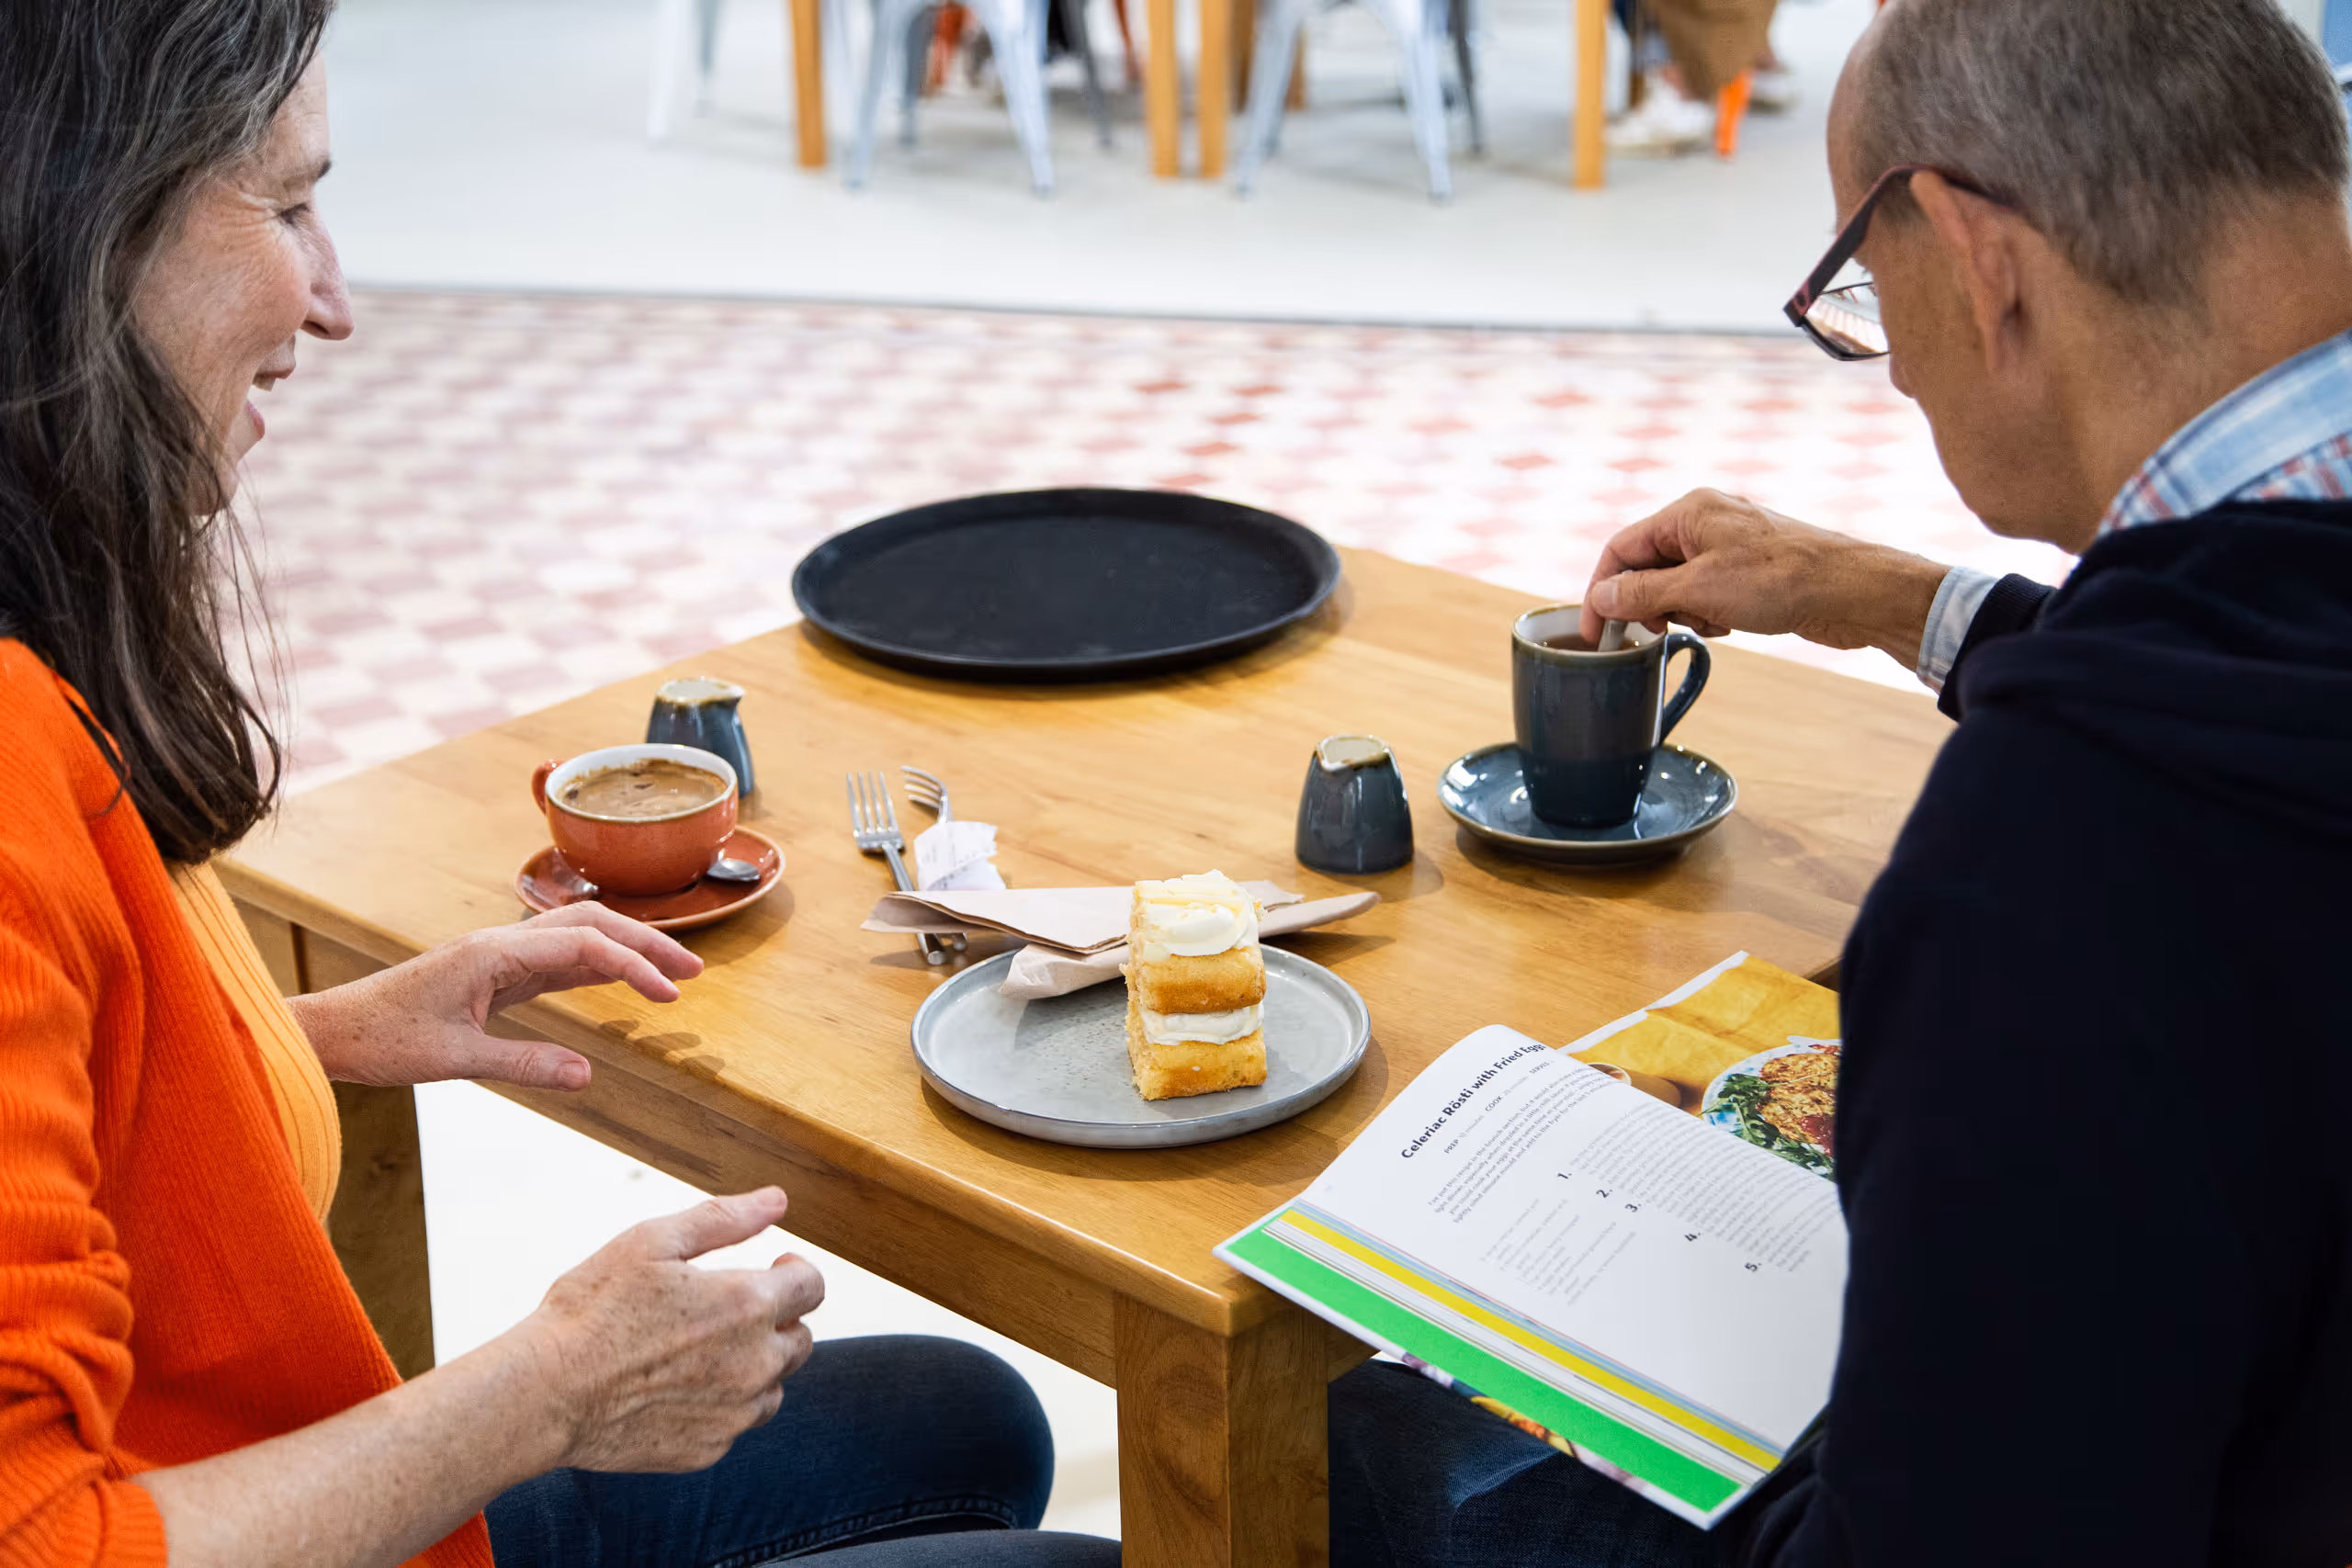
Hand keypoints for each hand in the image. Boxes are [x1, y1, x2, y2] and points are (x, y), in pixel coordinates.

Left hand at [290, 903, 702, 1089]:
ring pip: (577, 935)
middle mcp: (500, 943)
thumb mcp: (454, 1061)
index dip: (634, 968)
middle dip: (646, 944)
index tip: (671, 996)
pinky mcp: (493, 972)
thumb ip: (525, 1063)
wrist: (331, 1031)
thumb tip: (587, 1075)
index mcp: (494, 953)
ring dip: (626, 950)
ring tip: (670, 974)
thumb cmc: (381, 1041)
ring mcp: (498, 955)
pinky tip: (618, 980)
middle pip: (591, 924)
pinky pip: (556, 958)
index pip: (585, 947)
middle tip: (694, 970)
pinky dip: (596, 964)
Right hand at [517, 1189, 823, 1473]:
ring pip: (774, 1386)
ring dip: (754, 1365)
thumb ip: (724, 1220)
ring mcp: (734, 1413)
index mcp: (747, 1304)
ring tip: (698, 1350)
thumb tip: (777, 1201)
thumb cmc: (591, 1310)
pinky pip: (735, 1423)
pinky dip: (720, 1405)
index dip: (794, 1271)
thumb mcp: (652, 1241)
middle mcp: (754, 1363)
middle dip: (777, 1319)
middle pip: (801, 1339)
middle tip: (727, 1309)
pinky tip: (675, 1388)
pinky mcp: (709, 1449)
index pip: (812, 1286)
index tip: (772, 1267)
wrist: (544, 1393)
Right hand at [1580, 489, 1951, 670]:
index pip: (1621, 548)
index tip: (1595, 631)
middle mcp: (1704, 522)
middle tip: (1663, 628)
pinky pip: (1706, 593)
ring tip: (1713, 621)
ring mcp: (1727, 546)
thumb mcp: (1699, 589)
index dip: (1601, 589)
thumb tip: (1602, 597)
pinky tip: (1732, 624)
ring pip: (1676, 585)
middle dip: (1650, 603)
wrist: (1851, 591)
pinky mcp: (1747, 570)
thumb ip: (1642, 593)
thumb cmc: (1781, 580)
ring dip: (1683, 611)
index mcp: (1688, 512)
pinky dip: (1709, 613)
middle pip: (1647, 567)